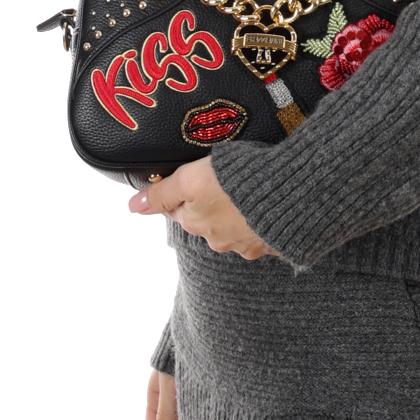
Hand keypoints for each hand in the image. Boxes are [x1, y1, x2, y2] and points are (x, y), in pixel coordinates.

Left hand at [128, 157, 276, 259]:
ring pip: (235, 227)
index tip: (198, 175)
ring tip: (251, 188)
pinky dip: (263, 219)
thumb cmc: (235, 181)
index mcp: (195, 224)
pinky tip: (269, 202)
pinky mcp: (273, 242)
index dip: (185, 190)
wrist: (286, 192)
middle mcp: (218, 240)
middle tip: (226, 179)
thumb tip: (133, 206)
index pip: (179, 209)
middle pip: (207, 219)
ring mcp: (247, 244)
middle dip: (213, 203)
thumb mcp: (189, 179)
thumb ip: (161, 193)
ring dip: (239, 212)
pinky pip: (263, 231)